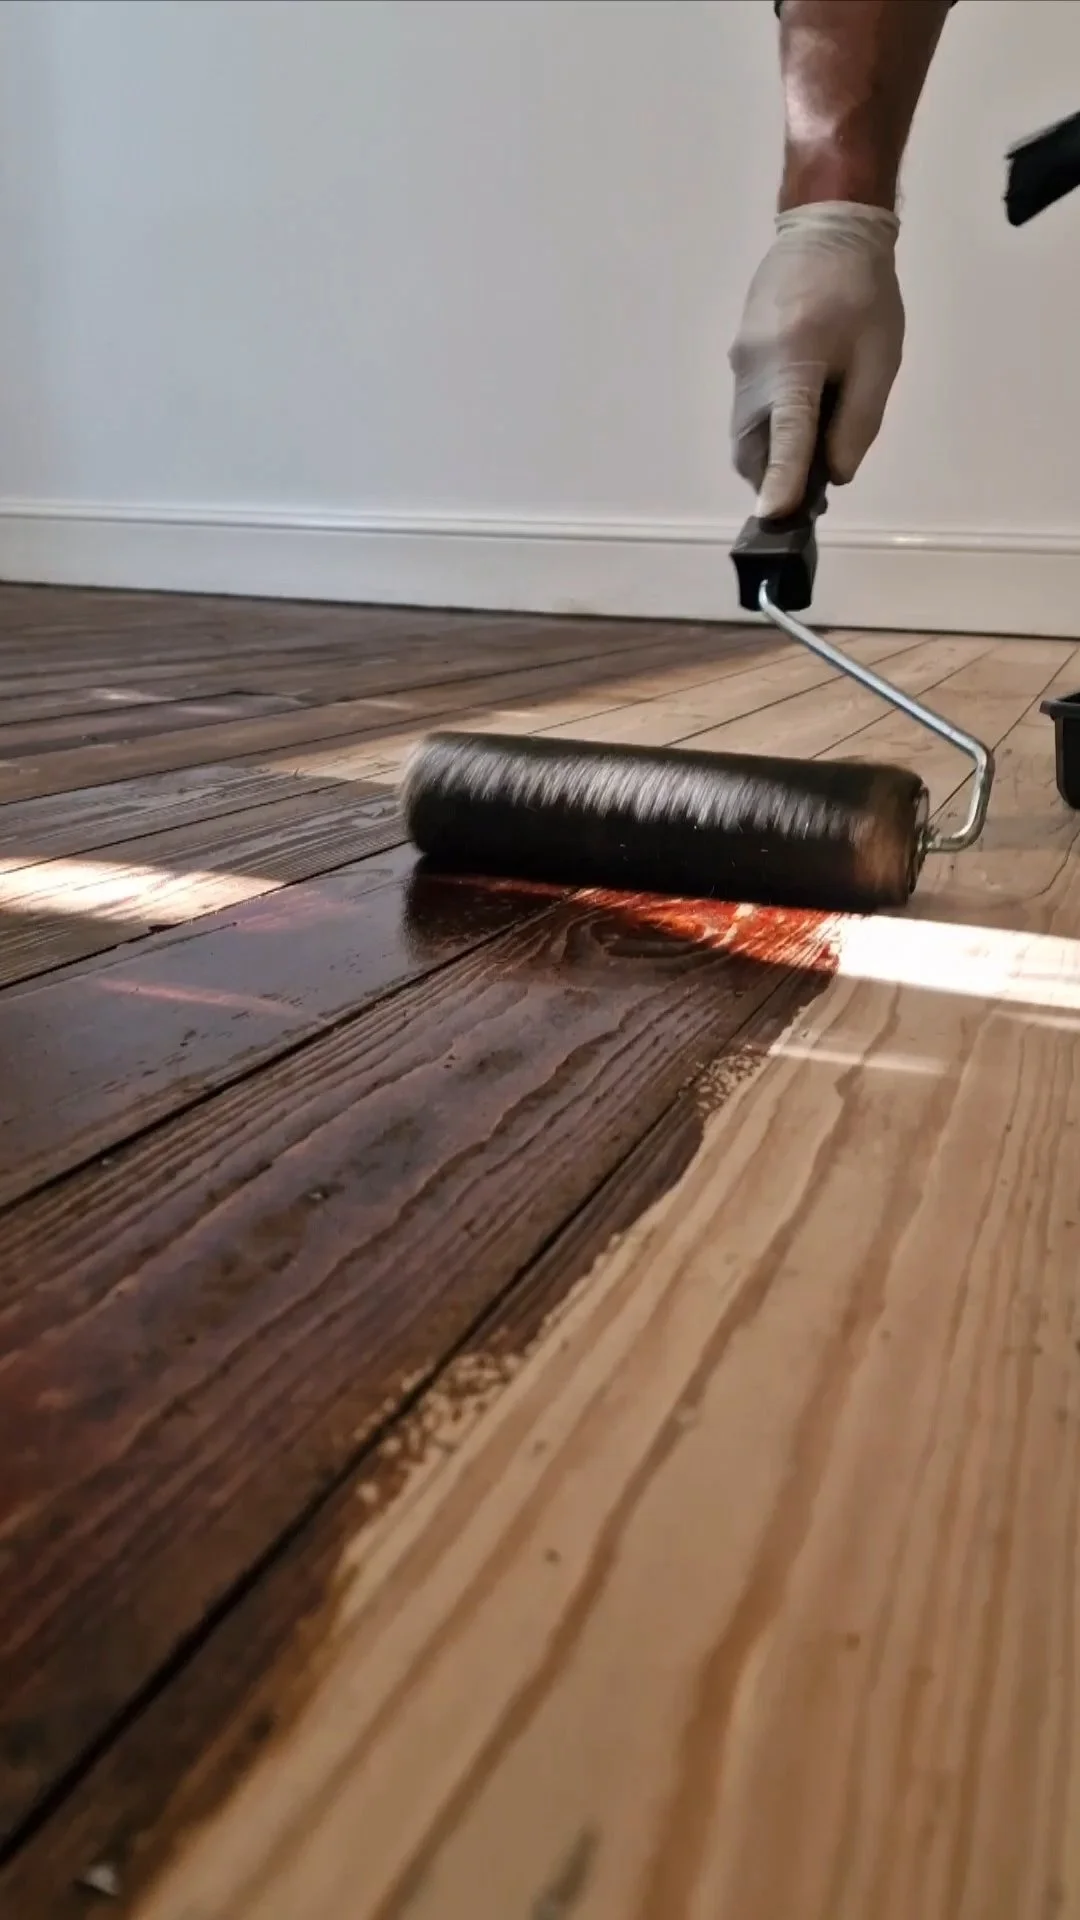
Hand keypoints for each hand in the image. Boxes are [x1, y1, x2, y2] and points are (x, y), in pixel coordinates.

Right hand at [729, 201, 904, 518]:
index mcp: (794, 362)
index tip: (773, 517)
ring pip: (746, 436)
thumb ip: (859, 421)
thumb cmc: (864, 292)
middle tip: (815, 487)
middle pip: (753, 448)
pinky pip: (749, 413)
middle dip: (776, 479)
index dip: (782, 480)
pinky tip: (802, 418)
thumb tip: (834, 474)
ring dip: (773, 458)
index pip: (787, 434)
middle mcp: (755, 368)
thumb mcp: (880, 358)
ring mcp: (739, 364)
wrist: (826, 227)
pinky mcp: (738, 359)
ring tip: (813, 451)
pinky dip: (770, 433)